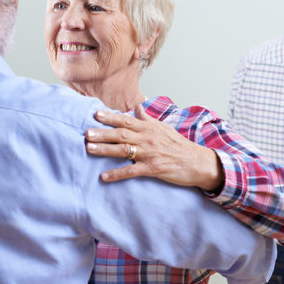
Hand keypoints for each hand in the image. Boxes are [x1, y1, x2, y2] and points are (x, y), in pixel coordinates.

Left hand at [85, 105, 222, 189]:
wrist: (197, 162)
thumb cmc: (179, 145)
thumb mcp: (163, 128)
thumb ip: (146, 118)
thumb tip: (136, 106)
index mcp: (149, 128)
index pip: (126, 120)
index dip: (110, 117)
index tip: (95, 114)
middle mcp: (147, 139)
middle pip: (121, 134)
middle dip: (103, 133)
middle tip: (86, 133)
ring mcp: (149, 154)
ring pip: (124, 150)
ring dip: (105, 149)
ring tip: (89, 148)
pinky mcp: (153, 169)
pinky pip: (131, 171)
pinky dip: (117, 174)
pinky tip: (104, 176)